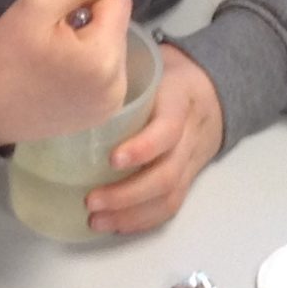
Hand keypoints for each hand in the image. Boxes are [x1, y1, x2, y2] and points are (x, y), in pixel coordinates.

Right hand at [0, 0, 136, 149]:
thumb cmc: (4, 53)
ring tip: (55, 60)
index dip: (86, 1)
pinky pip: (110, 74)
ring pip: (116, 49)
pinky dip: (91, 69)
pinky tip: (61, 77)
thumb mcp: (38, 3)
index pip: (118, 1)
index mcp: (104, 58)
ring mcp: (112, 104)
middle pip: (119, 27)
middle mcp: (118, 85)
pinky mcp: (104, 115)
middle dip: (90, 25)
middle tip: (52, 41)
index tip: (57, 20)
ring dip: (91, 46)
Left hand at [84, 43, 224, 234]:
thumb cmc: (169, 75)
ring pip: (169, 196)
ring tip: (96, 220)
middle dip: (127, 194)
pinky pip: (171, 206)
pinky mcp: (188, 179)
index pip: (168, 129)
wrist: (215, 90)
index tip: (112, 159)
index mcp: (179, 101)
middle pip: (166, 174)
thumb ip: (121, 69)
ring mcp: (191, 161)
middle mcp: (190, 136)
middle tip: (91, 200)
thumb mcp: (152, 62)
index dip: (143, 148)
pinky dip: (142, 221)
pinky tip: (115, 226)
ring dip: (131, 214)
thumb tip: (71, 74)